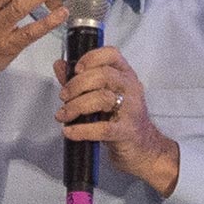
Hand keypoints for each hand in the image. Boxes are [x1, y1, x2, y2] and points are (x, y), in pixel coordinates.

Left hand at [54, 47, 179, 196]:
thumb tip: (60, 65)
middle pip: (103, 75)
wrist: (144, 149)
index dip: (91, 58)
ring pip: (102, 99)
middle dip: (77, 85)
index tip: (76, 69)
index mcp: (125, 75)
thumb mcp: (102, 95)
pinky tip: (70, 131)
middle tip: (64, 96)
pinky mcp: (127, 132)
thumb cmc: (121, 119)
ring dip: (76, 106)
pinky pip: (103, 128)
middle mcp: (131, 89)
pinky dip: (82, 130)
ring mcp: (131, 110)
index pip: (111, 54)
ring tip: (64, 115)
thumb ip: (80, 80)